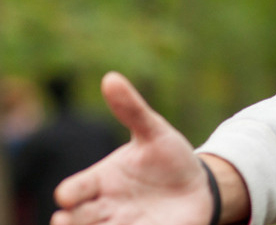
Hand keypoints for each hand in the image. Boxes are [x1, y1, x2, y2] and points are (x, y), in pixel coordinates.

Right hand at [51, 72, 213, 224]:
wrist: (198, 185)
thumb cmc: (168, 158)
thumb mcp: (154, 132)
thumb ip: (132, 110)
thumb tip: (111, 78)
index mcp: (100, 181)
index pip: (75, 189)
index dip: (70, 193)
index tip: (67, 196)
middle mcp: (105, 207)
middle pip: (76, 219)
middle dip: (70, 222)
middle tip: (65, 222)